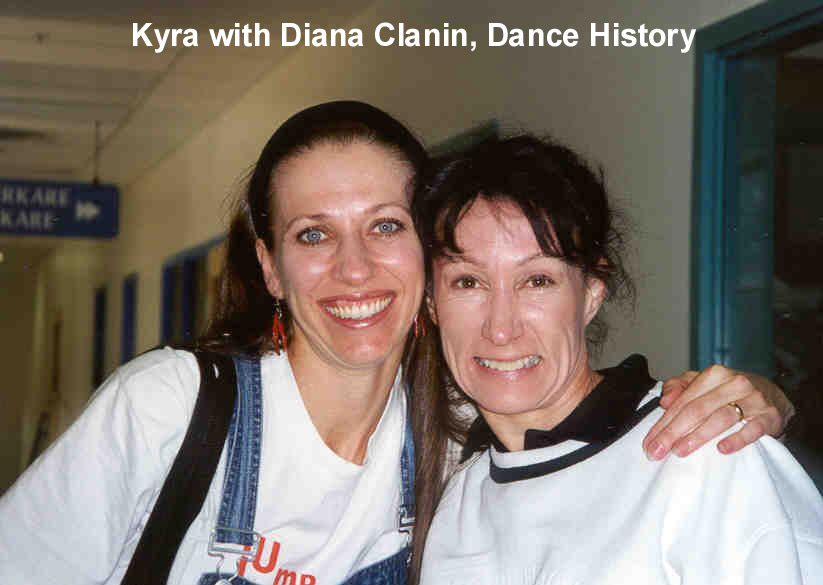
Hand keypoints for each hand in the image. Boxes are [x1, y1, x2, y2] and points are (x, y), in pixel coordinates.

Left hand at [642, 365, 793, 460]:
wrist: (774, 396)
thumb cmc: (730, 392)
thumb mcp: (704, 383)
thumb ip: (680, 387)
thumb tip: (664, 401)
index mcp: (714, 374)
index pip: (683, 401)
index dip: (663, 423)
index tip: (649, 443)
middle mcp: (733, 383)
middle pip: (697, 409)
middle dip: (673, 432)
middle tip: (658, 451)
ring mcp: (753, 399)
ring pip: (721, 418)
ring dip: (698, 436)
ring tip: (680, 451)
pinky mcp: (770, 416)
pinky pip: (752, 429)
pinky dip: (737, 439)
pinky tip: (722, 449)